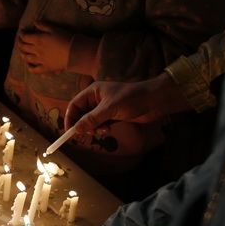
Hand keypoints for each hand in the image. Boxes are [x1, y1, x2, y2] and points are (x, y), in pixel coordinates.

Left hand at [16, 25, 71, 73]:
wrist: (74, 52)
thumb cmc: (65, 38)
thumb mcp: (55, 29)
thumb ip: (43, 25)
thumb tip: (34, 22)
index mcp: (38, 40)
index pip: (25, 37)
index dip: (21, 34)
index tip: (22, 32)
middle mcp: (37, 50)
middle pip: (23, 47)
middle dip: (19, 43)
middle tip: (19, 40)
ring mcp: (40, 60)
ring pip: (27, 58)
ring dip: (22, 54)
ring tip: (22, 52)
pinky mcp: (45, 68)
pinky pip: (34, 70)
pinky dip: (30, 68)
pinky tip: (29, 66)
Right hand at [63, 73, 190, 133]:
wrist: (154, 101)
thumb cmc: (131, 99)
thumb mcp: (109, 108)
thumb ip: (92, 119)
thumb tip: (76, 130)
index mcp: (93, 91)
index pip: (75, 104)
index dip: (70, 117)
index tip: (69, 131)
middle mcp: (97, 98)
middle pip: (82, 113)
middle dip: (83, 124)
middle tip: (87, 134)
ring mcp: (106, 107)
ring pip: (92, 120)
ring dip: (94, 127)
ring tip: (102, 131)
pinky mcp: (114, 115)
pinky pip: (101, 123)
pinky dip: (102, 128)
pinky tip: (109, 130)